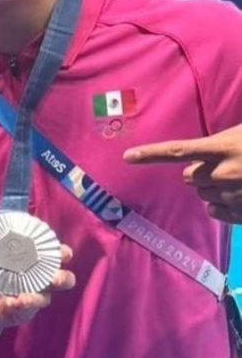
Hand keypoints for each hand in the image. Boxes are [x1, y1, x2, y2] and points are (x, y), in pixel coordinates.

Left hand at [0, 227, 75, 332]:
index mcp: (27, 264)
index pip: (51, 257)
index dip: (61, 254)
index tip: (63, 251)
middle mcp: (33, 282)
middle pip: (59, 280)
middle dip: (62, 278)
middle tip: (55, 277)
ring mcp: (28, 300)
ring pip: (44, 299)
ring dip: (38, 296)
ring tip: (27, 295)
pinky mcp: (18, 314)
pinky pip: (24, 311)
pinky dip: (20, 306)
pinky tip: (13, 303)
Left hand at [124, 124, 241, 223]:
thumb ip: (218, 144)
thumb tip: (194, 155)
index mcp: (223, 148)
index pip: (178, 151)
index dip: (151, 154)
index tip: (127, 156)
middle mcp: (223, 174)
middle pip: (188, 177)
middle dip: (199, 173)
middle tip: (224, 166)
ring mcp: (232, 195)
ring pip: (204, 195)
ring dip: (214, 188)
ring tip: (239, 179)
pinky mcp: (241, 214)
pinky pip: (214, 211)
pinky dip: (222, 206)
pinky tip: (238, 196)